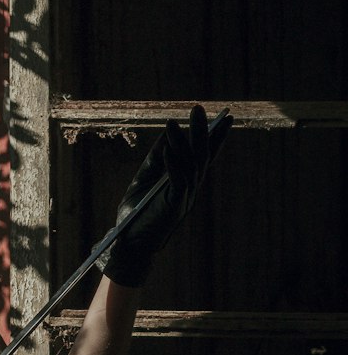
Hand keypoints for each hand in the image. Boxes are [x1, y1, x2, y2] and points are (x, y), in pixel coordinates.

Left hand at [97, 105, 231, 288]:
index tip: (226, 118)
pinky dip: (173, 164)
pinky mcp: (173, 208)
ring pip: (191, 167)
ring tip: (173, 123)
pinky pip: (178, 182)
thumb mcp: (145, 180)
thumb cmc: (136, 214)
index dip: (216, 138)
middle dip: (201, 132)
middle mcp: (190, 191)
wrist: (128, 245)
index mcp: (186, 184)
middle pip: (201, 157)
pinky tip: (168, 149)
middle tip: (199, 109)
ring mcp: (184, 200)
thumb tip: (168, 133)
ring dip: (182, 143)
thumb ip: (157, 159)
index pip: (205, 157)